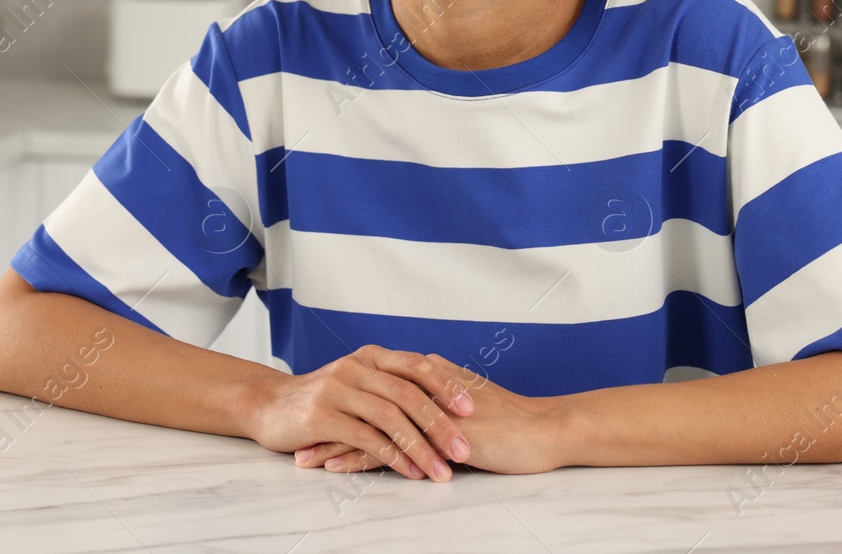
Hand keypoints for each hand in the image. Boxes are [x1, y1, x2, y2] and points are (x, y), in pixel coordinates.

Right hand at [246, 344, 476, 481]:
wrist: (269, 405)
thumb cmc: (322, 399)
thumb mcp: (358, 382)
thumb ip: (391, 385)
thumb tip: (441, 400)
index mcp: (371, 357)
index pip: (416, 365)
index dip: (446, 385)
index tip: (473, 408)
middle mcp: (356, 367)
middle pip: (408, 393)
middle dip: (440, 424)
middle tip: (464, 449)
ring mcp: (337, 390)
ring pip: (390, 418)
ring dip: (420, 447)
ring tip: (441, 470)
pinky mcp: (321, 416)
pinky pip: (365, 437)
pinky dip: (391, 456)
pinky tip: (409, 472)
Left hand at [293, 353, 565, 476]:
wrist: (543, 431)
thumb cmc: (514, 424)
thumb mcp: (470, 407)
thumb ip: (442, 404)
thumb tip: (422, 409)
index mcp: (430, 376)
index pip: (377, 391)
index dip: (347, 404)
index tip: (319, 417)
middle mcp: (422, 386)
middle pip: (363, 404)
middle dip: (330, 421)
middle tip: (298, 435)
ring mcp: (426, 409)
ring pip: (367, 424)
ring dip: (334, 442)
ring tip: (305, 457)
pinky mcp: (431, 434)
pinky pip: (386, 446)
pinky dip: (356, 457)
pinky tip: (334, 466)